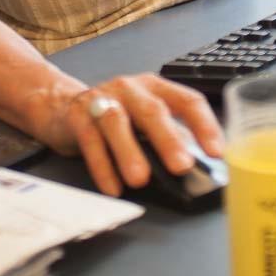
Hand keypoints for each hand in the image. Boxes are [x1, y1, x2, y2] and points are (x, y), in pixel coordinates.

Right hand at [28, 73, 223, 196]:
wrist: (59, 104)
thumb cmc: (113, 115)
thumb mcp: (145, 120)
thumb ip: (170, 137)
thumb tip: (199, 166)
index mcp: (156, 88)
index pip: (187, 100)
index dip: (204, 126)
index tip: (216, 152)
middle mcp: (131, 89)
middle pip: (152, 111)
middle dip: (168, 140)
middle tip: (182, 166)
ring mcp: (102, 100)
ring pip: (117, 123)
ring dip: (129, 152)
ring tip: (140, 180)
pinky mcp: (77, 116)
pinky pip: (90, 141)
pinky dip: (102, 166)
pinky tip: (112, 187)